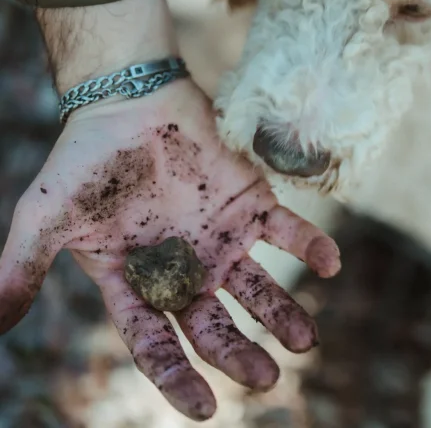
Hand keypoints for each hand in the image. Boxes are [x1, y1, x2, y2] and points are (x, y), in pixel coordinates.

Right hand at [0, 78, 339, 420]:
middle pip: (215, 324)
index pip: (157, 343)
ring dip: (283, 312)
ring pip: (257, 287)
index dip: (178, 378)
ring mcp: (221, 239)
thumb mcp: (43, 216)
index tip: (205, 408)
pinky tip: (331, 264)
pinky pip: (287, 230)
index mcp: (138, 284)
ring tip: (307, 341)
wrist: (127, 101)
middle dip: (239, 353)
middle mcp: (185, 270)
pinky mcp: (251, 203)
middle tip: (266, 378)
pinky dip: (310, 246)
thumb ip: (20, 267)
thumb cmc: (83, 160)